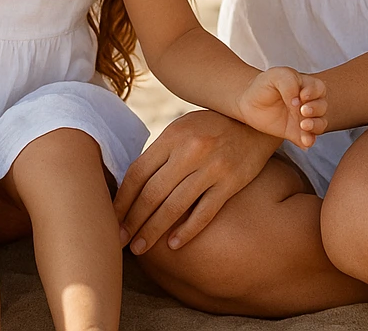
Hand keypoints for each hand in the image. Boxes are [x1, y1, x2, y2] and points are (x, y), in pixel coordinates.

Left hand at [114, 110, 277, 253]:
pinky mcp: (231, 182)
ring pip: (174, 206)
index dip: (122, 199)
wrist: (255, 120)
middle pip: (152, 193)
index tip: (112, 219)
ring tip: (140, 247)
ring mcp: (212, 168)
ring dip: (154, 230)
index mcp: (172, 136)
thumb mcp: (181, 129)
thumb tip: (132, 188)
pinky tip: (173, 244)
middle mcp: (190, 151)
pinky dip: (187, 230)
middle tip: (120, 241)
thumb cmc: (210, 127)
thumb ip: (160, 154)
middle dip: (133, 220)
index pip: (138, 173)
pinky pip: (205, 212)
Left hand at [236, 66, 326, 148]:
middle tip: (302, 111)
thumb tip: (298, 102)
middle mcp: (308, 103)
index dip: (313, 93)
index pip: (319, 89)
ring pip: (320, 124)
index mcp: (306, 86)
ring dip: (316, 125)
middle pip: (322, 107)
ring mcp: (303, 119)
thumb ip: (289, 84)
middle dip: (316, 109)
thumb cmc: (264, 85)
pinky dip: (309, 141)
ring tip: (303, 125)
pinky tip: (304, 141)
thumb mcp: (275, 76)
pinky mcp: (295, 133)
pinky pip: (308, 139)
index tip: (302, 96)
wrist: (248, 102)